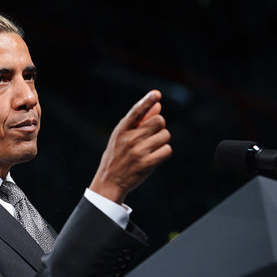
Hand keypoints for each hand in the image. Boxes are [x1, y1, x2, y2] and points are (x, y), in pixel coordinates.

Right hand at [89, 90, 171, 204]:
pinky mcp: (147, 164)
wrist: (109, 182)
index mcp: (121, 130)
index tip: (156, 94)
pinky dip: (164, 152)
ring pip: (165, 135)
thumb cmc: (117, 156)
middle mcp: (129, 139)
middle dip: (159, 126)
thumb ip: (140, 121)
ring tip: (150, 148)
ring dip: (162, 140)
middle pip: (159, 121)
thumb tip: (158, 105)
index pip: (136, 112)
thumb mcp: (122, 137)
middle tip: (151, 135)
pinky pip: (167, 150)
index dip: (147, 101)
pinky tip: (155, 156)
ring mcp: (138, 152)